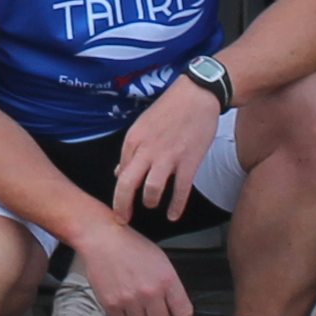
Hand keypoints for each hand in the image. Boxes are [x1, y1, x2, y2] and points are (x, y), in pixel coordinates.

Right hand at [72, 220, 192, 315]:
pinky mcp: (111, 304)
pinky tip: (124, 307)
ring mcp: (130, 300)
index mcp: (167, 280)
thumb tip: (174, 306)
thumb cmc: (131, 246)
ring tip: (137, 308)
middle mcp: (150, 292)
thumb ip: (170, 285)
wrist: (103, 239)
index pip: (184, 314)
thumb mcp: (161, 261)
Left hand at [111, 79, 224, 222]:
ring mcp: (168, 156)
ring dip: (150, 202)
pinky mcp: (189, 161)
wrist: (197, 95)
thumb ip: (130, 150)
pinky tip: (173, 215)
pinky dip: (176, 206)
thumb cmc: (169, 109)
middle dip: (122, 206)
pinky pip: (181, 190)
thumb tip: (119, 172)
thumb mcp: (142, 125)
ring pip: (152, 189)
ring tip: (151, 205)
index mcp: (133, 140)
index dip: (118, 192)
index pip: (120, 173)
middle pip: (128, 185)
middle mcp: (147, 149)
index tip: (119, 204)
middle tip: (122, 219)